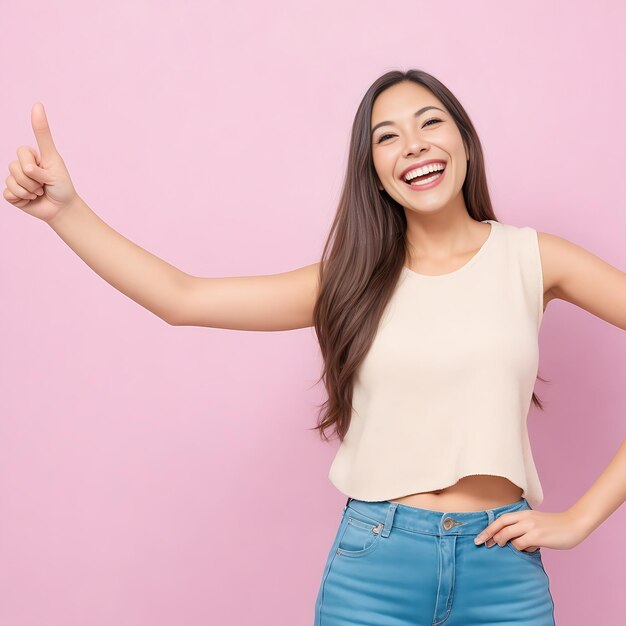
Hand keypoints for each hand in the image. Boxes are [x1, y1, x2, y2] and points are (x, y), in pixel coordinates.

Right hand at [3, 102, 78, 222]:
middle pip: (14, 166)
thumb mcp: (54, 159)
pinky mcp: (12, 193)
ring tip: (39, 192)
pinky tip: (31, 199)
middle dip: (33, 179)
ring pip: (11, 180)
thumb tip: (37, 105)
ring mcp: (15, 179)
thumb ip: (43, 135)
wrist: (62, 208)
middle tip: (44, 184)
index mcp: (31, 155)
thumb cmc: (61, 184)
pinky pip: (8, 193)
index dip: (35, 165)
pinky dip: (22, 198)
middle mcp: (21, 165)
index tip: (45, 169)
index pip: (22, 152)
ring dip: (29, 190)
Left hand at [473, 508, 586, 552]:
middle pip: (500, 525)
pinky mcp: (537, 536)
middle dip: (489, 535)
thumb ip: (523, 528)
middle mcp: (525, 518)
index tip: (480, 537)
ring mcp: (530, 526)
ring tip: (513, 546)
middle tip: (482, 543)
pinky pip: (520, 544)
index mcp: (523, 513)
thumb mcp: (536, 522)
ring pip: (508, 536)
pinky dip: (521, 548)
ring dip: (507, 543)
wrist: (574, 524)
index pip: (501, 519)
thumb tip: (510, 541)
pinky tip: (531, 548)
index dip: (489, 528)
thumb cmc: (555, 526)